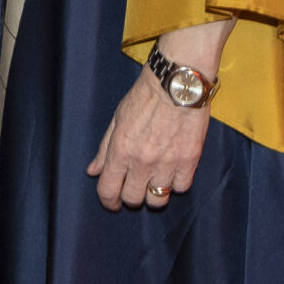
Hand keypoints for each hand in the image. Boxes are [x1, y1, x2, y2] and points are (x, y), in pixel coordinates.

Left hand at [86, 19, 231, 210]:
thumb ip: (105, 148)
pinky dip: (177, 183)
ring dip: (154, 194)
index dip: (108, 201)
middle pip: (133, 199)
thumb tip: (93, 171)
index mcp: (121, 150)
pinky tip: (174, 170)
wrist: (179, 81)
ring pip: (158, 199)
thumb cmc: (146, 94)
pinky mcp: (190, 160)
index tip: (112, 202)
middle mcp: (142, 161)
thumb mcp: (118, 118)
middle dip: (131, 196)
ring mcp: (167, 162)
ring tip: (156, 181)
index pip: (108, 190)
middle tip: (135, 187)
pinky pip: (181, 187)